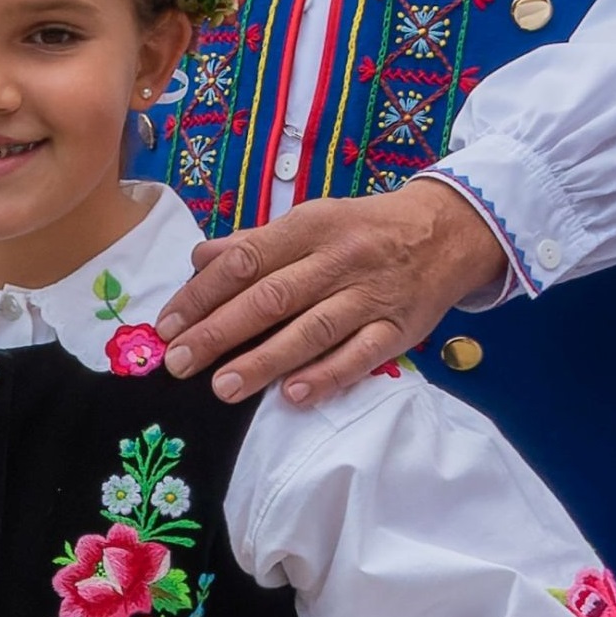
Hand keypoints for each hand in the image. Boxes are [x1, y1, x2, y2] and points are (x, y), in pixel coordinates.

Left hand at [158, 178, 505, 404]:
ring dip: (265, 361)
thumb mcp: (311, 220)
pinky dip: (327, 376)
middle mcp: (339, 259)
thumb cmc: (363, 230)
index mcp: (310, 225)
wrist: (446, 231)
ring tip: (223, 388)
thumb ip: (256, 243)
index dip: (203, 294)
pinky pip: (360, 356)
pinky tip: (293, 396)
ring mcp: (371, 296)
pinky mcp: (399, 329)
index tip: (169, 325)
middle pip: (272, 298)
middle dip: (220, 332)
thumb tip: (199, 259)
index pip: (245, 260)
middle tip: (180, 362)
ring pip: (312, 330)